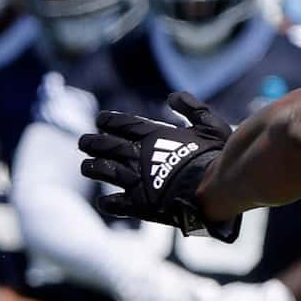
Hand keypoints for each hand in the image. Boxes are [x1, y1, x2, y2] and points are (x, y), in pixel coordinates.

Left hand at [79, 93, 233, 235]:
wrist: (217, 187)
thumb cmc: (217, 156)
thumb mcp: (209, 124)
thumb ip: (192, 108)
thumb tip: (173, 96)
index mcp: (153, 136)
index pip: (123, 124)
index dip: (110, 121)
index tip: (100, 119)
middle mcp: (138, 156)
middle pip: (105, 146)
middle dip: (92, 142)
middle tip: (83, 141)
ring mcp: (136, 180)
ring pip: (102, 171)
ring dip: (92, 168)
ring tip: (86, 167)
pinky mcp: (138, 204)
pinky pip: (114, 204)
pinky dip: (107, 202)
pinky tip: (103, 201)